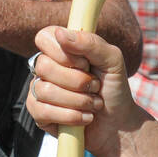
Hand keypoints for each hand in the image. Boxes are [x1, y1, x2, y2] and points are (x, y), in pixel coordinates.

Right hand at [26, 26, 141, 156]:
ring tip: (92, 104)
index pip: (44, 38)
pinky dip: (71, 116)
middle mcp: (46, 68)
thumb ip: (90, 43)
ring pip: (45, 90)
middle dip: (77, 81)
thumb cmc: (114, 88)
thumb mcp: (112, 60)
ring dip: (78, 100)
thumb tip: (60, 33)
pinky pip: (43, 111)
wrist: (119, 123)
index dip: (63, 52)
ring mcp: (39, 90)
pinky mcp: (38, 113)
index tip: (85, 63)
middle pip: (44, 66)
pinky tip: (83, 117)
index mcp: (61, 50)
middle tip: (94, 86)